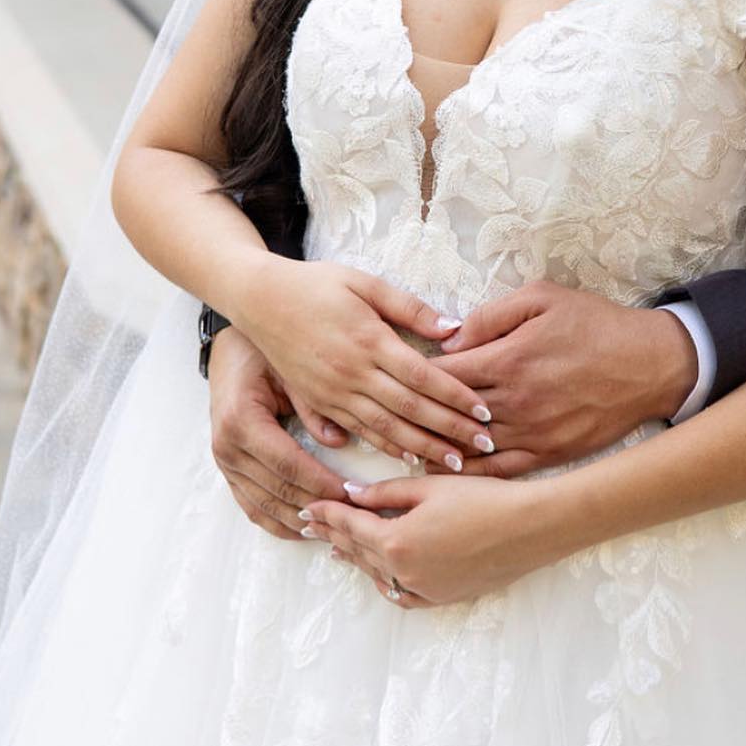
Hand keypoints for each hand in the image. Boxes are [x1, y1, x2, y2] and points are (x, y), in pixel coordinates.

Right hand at [208, 326, 350, 539]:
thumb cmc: (260, 352)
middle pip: (278, 490)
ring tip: (333, 527)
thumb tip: (339, 441)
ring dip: (299, 521)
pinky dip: (276, 521)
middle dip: (318, 505)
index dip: (321, 484)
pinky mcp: (227, 469)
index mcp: (241, 421)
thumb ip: (313, 406)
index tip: (352, 494)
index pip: (288, 465)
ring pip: (265, 505)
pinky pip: (250, 505)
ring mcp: (224, 461)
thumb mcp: (289, 370)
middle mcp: (227, 446)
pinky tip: (302, 528)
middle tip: (352, 515)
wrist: (228, 348)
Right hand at [233, 257, 492, 468]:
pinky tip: (407, 458)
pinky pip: (356, 432)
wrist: (260, 299)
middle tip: (485, 446)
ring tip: (455, 463)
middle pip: (410, 409)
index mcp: (369, 340)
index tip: (486, 412)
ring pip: (385, 429)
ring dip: (423, 447)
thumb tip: (453, 328)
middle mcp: (352, 373)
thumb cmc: (316, 284)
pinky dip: (384, 448)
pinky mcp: (316, 403)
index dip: (457, 396)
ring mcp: (332, 392)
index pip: (423, 376)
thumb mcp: (364, 283)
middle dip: (450, 430)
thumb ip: (409, 307)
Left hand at [300, 473, 565, 605]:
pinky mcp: (444, 597)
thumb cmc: (483, 498)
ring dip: (356, 559)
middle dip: (333, 535)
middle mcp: (404, 573)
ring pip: (377, 575)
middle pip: (358, 552)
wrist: (530, 528)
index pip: (350, 526)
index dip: (328, 514)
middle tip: (312, 525)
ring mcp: (424, 589)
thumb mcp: (431, 487)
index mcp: (396, 542)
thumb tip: (351, 494)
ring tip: (338, 547)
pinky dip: (386, 582)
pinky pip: (403, 595)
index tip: (310, 506)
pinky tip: (380, 573)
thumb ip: (386, 493)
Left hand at [424, 284, 698, 476]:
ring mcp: (531, 433)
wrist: (649, 366)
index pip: (442, 372)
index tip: (397, 371)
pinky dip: (469, 473)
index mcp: (509, 358)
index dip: (414, 373)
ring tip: (404, 444)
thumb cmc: (596, 325)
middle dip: (417, 411)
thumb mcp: (543, 297)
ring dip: (435, 446)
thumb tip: (451, 339)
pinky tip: (447, 471)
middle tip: (390, 411)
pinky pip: (498, 471)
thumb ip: (491, 314)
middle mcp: (515, 401)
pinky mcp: (548, 454)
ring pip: (468, 446)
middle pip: (448, 412)